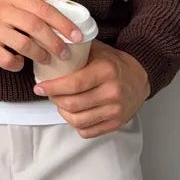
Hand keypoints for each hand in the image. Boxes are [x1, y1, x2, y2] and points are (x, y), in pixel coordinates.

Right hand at [0, 0, 83, 69]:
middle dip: (55, 43)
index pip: (43, 9)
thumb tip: (61, 4)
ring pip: (23, 45)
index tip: (77, 36)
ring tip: (46, 60)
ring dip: (39, 55)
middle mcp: (1, 10)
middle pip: (36, 28)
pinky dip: (17, 64)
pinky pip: (6, 59)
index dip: (63, 23)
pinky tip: (20, 63)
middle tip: (65, 53)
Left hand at [32, 41, 149, 137]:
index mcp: (106, 71)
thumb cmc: (113, 62)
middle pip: (74, 104)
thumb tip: (48, 48)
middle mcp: (112, 92)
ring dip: (63, 113)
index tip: (39, 87)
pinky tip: (73, 114)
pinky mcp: (117, 123)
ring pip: (79, 120)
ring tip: (60, 103)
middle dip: (55, 99)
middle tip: (49, 93)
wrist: (140, 76)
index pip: (74, 84)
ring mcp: (116, 110)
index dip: (53, 88)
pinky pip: (88, 131)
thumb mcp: (97, 50)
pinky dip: (75, 124)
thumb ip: (76, 51)